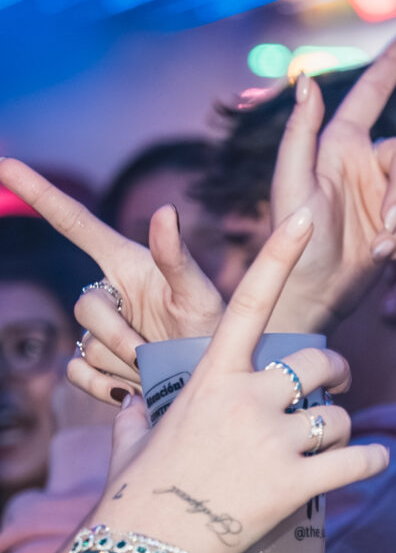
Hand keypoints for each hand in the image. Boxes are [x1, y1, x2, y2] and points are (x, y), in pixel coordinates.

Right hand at [0, 158, 222, 393]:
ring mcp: (99, 330)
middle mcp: (109, 292)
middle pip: (85, 307)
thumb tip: (165, 210)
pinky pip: (78, 373)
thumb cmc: (215, 331)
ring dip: (125, 365)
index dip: (39, 193)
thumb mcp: (201, 295)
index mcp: (127, 263)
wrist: (216, 382)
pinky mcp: (94, 365)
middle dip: (119, 336)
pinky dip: (105, 387)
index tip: (4, 163)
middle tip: (154, 354)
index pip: (75, 223)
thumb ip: (177, 258)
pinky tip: (135, 390)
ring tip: (162, 369)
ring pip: (87, 346)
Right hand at [88, 209, 388, 552]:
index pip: (249, 302)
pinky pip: (358, 461)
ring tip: (336, 443)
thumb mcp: (137, 435)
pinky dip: (372, 461)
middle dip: (335, 373)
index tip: (303, 217)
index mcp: (210, 376)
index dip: (279, 255)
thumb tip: (132, 402)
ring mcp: (273, 441)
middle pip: (317, 364)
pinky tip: (373, 462)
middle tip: (337, 386)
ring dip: (345, 428)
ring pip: (340, 417)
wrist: (148, 547)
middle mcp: (247, 399)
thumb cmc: (138, 492)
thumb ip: (144, 409)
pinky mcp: (296, 483)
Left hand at [270, 31, 395, 329]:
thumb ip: (299, 134)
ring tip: (376, 249)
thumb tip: (306, 80)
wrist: (310, 295)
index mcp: (342, 146)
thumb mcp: (290, 186)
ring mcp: (388, 196)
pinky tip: (387, 257)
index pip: (371, 94)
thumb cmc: (292, 242)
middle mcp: (369, 165)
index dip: (390, 64)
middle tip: (386, 222)